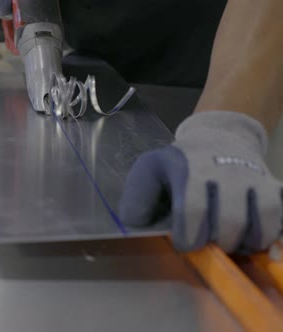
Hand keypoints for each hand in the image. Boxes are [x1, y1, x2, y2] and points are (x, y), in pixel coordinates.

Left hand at [119, 111, 282, 252]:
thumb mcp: (149, 171)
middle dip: (217, 242)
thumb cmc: (179, 164)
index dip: (188, 236)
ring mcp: (254, 179)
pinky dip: (273, 233)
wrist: (218, 137)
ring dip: (249, 241)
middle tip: (209, 242)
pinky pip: (282, 215)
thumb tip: (136, 225)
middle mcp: (225, 173)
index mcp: (189, 171)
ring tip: (234, 242)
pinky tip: (256, 236)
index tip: (185, 243)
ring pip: (264, 219)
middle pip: (230, 221)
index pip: (192, 210)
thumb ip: (137, 198)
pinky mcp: (275, 186)